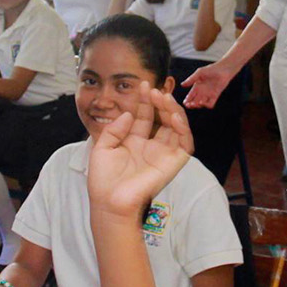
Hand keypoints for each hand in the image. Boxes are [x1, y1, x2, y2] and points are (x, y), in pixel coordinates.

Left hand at [86, 88, 193, 217]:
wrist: (109, 201)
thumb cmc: (103, 180)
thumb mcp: (102, 147)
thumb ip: (115, 128)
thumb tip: (129, 114)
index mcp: (134, 142)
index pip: (144, 116)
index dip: (145, 101)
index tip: (144, 85)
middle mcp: (150, 147)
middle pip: (162, 119)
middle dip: (159, 102)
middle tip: (154, 90)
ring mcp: (163, 155)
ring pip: (176, 128)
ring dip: (172, 111)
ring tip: (163, 97)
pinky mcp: (173, 164)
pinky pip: (185, 143)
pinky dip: (183, 128)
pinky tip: (174, 116)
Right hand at [179, 61, 235, 107]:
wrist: (223, 70)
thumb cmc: (211, 69)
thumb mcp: (199, 73)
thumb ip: (191, 79)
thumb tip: (182, 85)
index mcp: (196, 87)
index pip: (190, 96)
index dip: (187, 100)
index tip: (185, 103)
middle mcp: (202, 92)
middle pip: (194, 102)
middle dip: (191, 105)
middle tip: (190, 105)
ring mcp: (208, 95)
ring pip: (201, 104)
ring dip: (198, 105)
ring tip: (197, 103)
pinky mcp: (215, 96)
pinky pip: (210, 104)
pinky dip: (206, 105)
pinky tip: (204, 102)